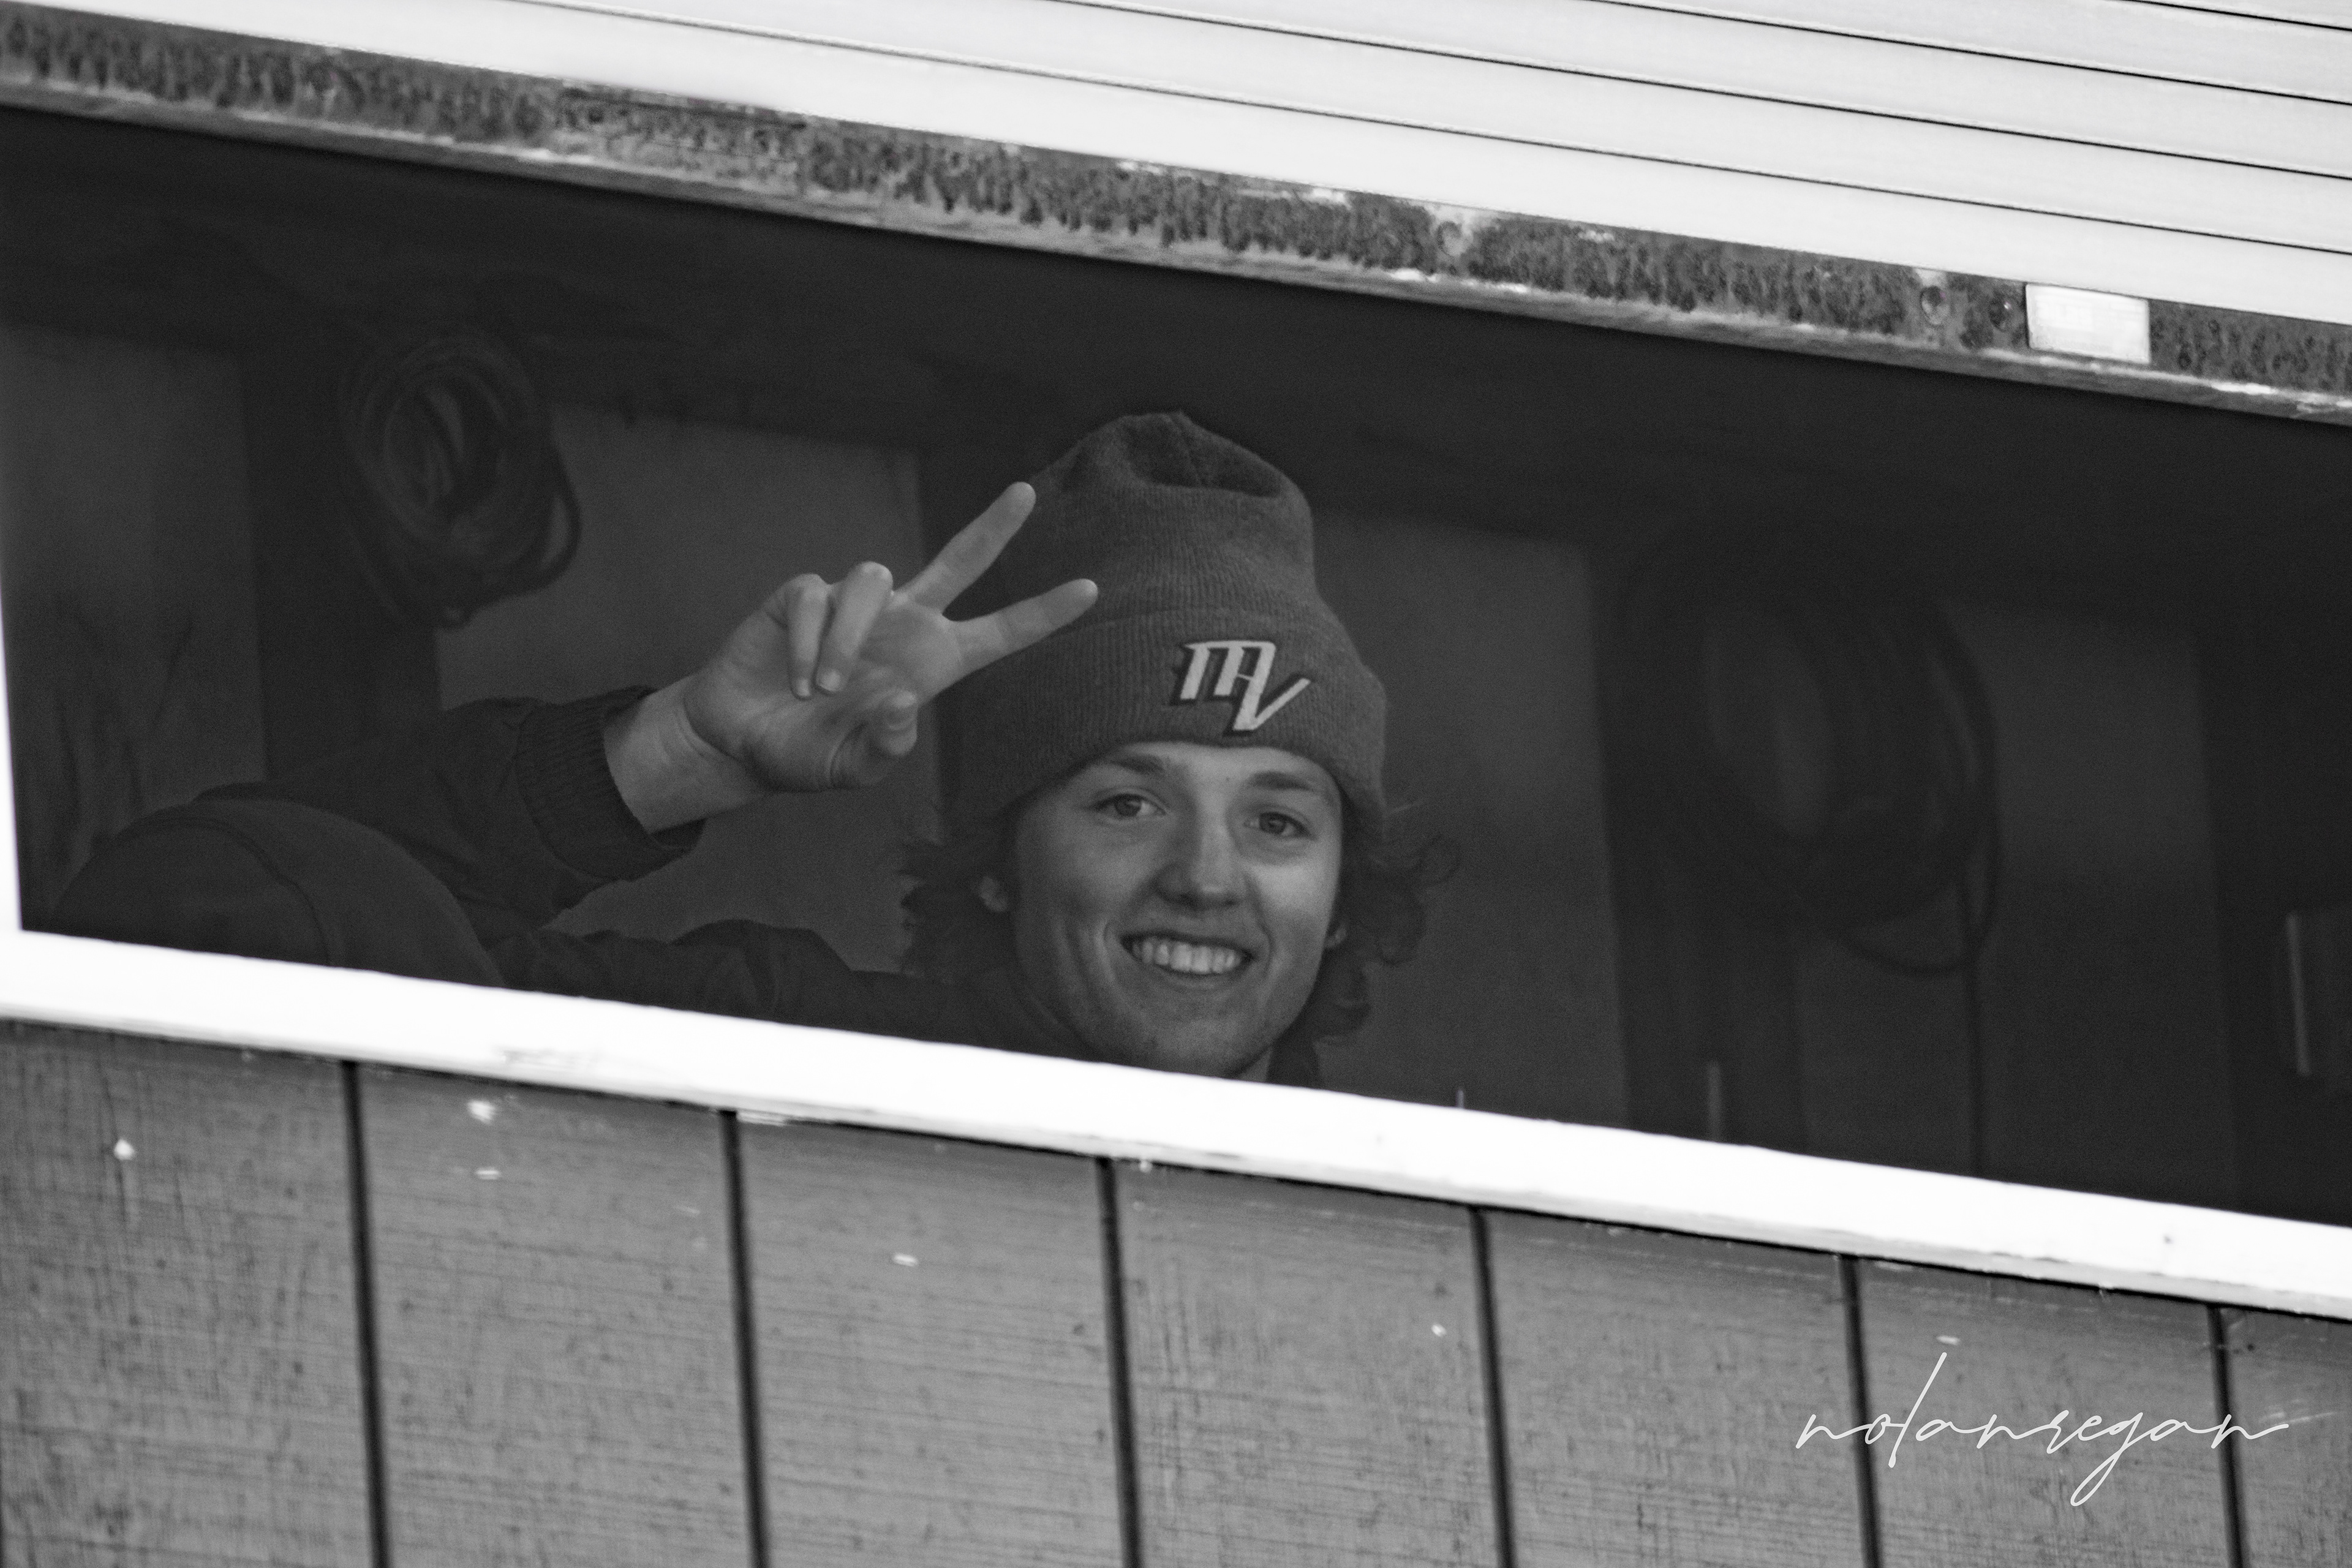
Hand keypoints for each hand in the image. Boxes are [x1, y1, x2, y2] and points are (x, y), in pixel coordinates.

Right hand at [607, 484, 1095, 829]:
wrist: (739, 739)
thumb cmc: (807, 753)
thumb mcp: (852, 768)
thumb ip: (885, 746)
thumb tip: (907, 702)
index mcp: (931, 665)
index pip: (998, 634)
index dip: (1041, 613)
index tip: (1091, 590)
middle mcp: (903, 625)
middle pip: (959, 562)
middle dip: (993, 527)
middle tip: (1026, 493)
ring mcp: (855, 606)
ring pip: (871, 580)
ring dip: (846, 639)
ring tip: (822, 690)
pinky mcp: (805, 595)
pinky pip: (816, 598)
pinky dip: (809, 643)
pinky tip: (796, 677)